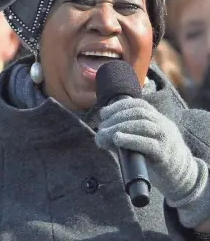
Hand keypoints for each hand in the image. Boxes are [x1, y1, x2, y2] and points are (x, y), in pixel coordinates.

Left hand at [95, 98, 208, 227]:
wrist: (183, 177)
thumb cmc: (157, 159)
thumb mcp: (143, 142)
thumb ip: (125, 137)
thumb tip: (101, 136)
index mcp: (158, 119)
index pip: (138, 104)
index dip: (119, 105)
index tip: (104, 113)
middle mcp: (163, 125)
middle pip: (138, 113)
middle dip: (116, 116)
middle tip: (102, 126)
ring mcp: (165, 138)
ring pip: (143, 125)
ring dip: (120, 126)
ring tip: (105, 133)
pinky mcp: (164, 154)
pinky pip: (148, 143)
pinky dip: (130, 139)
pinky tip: (117, 139)